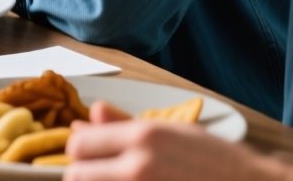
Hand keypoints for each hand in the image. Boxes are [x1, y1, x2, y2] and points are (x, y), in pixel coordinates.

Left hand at [63, 102, 292, 180]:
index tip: (93, 155)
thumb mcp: (172, 131)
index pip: (78, 144)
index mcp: (142, 138)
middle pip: (76, 175)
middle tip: (106, 174)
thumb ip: (123, 125)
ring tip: (123, 179)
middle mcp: (138, 167)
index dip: (82, 150)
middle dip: (85, 174)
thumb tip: (86, 118)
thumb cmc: (216, 160)